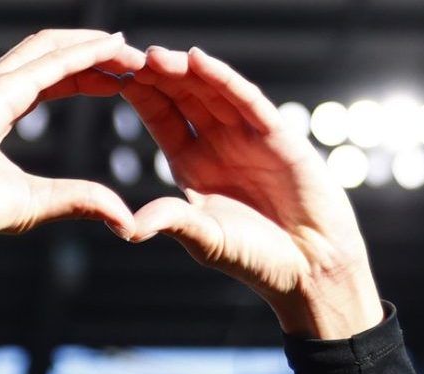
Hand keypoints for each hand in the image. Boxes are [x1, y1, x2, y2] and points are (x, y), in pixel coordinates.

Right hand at [0, 30, 146, 244]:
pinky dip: (83, 53)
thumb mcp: (31, 205)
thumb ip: (75, 201)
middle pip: (54, 54)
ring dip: (95, 46)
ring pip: (52, 47)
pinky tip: (112, 51)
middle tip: (138, 60)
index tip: (123, 78)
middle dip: (97, 54)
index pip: (52, 77)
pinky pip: (49, 64)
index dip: (88, 74)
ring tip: (131, 51)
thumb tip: (123, 217)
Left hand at [122, 46, 384, 337]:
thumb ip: (171, 222)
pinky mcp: (277, 133)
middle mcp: (217, 144)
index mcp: (191, 165)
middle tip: (127, 56)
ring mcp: (247, 135)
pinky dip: (223, 79)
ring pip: (210, 91)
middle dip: (157, 76)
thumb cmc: (257, 258)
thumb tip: (126, 227)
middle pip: (182, 96)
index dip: (141, 96)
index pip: (161, 119)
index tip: (112, 75)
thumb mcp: (206, 239)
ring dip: (184, 71)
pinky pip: (246, 99)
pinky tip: (199, 62)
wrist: (311, 267)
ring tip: (154, 56)